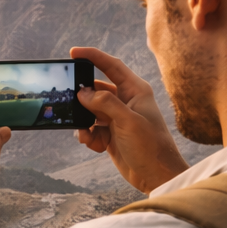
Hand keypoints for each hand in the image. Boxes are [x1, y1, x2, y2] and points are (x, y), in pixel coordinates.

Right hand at [71, 46, 188, 193]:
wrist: (156, 175)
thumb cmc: (150, 146)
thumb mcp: (128, 121)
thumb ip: (105, 103)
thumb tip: (83, 92)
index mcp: (135, 91)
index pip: (111, 66)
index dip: (92, 56)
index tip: (73, 52)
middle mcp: (125, 101)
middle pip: (95, 89)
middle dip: (82, 97)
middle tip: (70, 102)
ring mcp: (116, 118)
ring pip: (89, 111)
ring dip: (84, 122)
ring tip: (88, 136)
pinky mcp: (110, 134)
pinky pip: (90, 128)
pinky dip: (88, 136)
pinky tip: (96, 146)